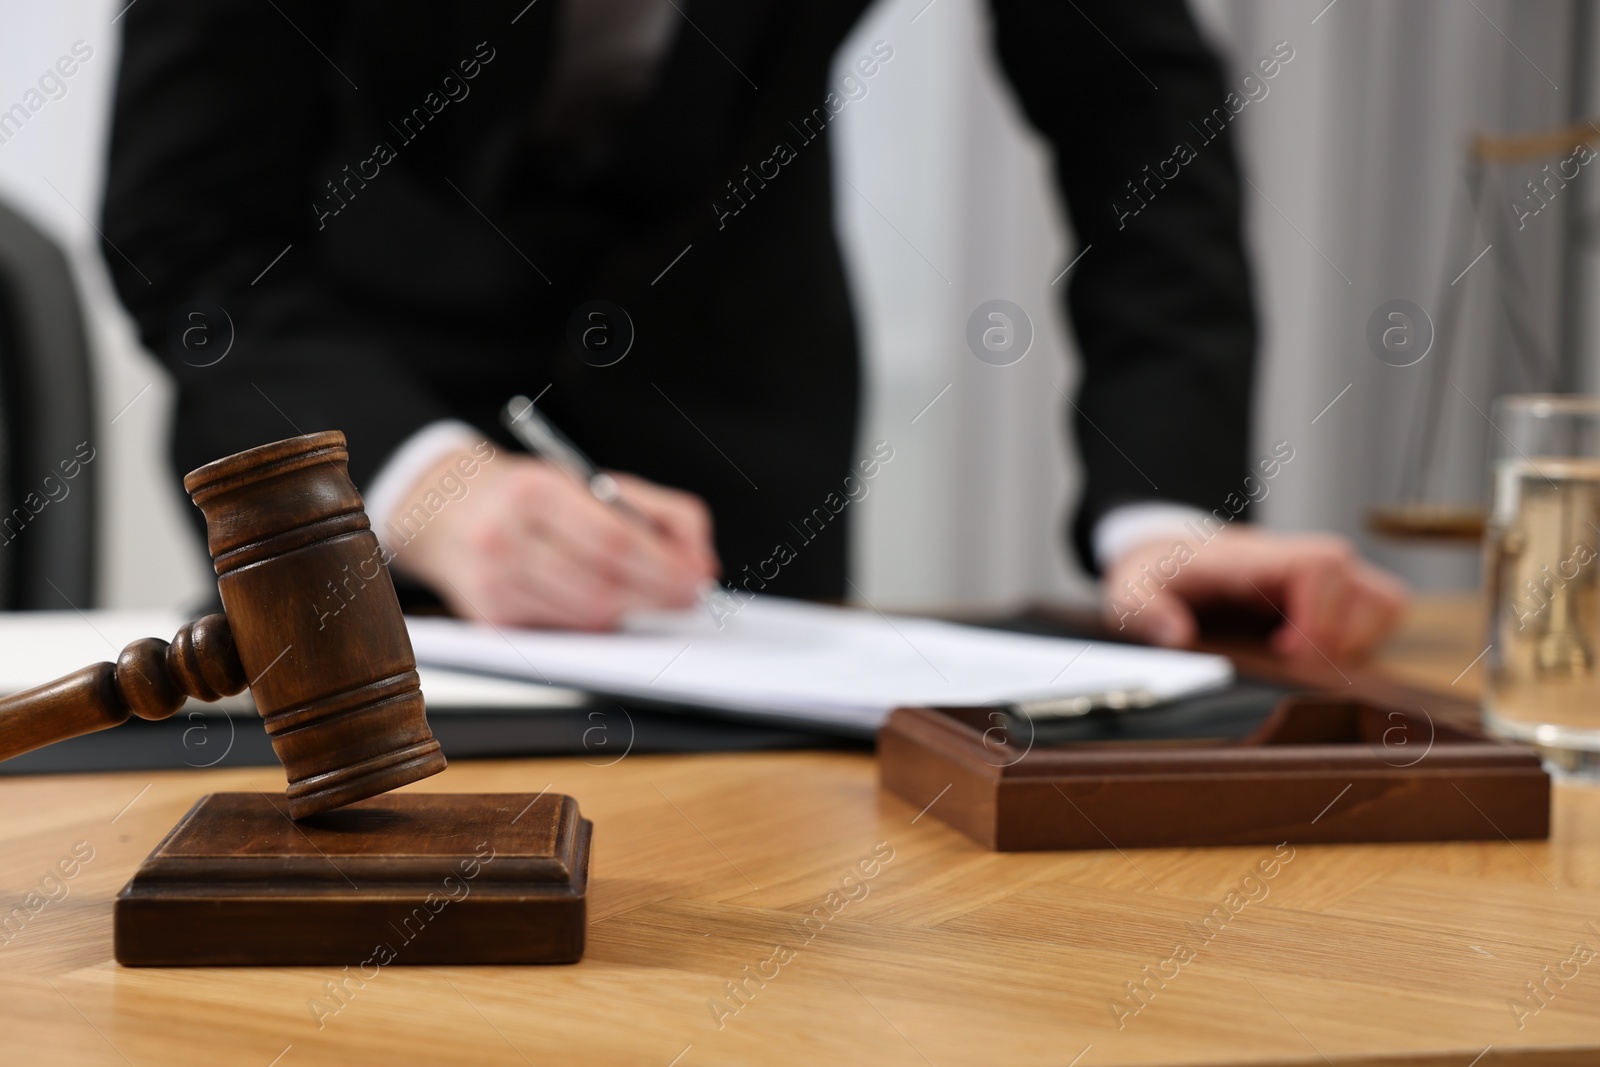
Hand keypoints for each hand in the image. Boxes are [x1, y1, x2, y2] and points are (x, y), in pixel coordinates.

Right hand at [390, 446, 718, 629]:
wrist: (446, 507)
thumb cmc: (529, 496)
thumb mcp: (590, 482)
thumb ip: (657, 512)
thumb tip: (701, 561)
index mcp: (533, 492)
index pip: (613, 541)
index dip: (663, 567)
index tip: (698, 578)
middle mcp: (504, 538)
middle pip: (601, 586)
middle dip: (656, 596)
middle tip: (690, 596)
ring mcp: (491, 584)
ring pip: (585, 617)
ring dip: (631, 613)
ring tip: (653, 599)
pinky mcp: (488, 620)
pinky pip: (563, 632)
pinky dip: (596, 624)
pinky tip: (610, 607)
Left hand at [1101, 525, 1408, 660]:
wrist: (1165, 553)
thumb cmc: (1155, 574)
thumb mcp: (1128, 591)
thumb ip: (1144, 610)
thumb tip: (1175, 635)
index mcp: (1248, 559)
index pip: (1318, 564)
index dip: (1320, 611)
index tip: (1288, 651)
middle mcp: (1291, 563)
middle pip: (1357, 581)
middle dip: (1340, 635)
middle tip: (1295, 666)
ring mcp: (1316, 579)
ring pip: (1380, 596)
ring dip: (1360, 637)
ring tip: (1313, 662)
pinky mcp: (1329, 596)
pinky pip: (1379, 609)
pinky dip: (1367, 638)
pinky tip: (1322, 658)